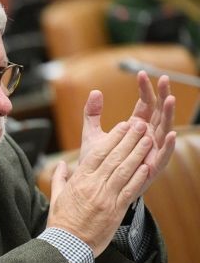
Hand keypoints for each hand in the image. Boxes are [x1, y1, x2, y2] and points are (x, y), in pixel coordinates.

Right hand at [48, 120, 151, 256]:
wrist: (67, 244)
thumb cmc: (61, 221)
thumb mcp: (57, 197)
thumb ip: (60, 178)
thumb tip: (62, 165)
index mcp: (79, 181)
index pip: (98, 153)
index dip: (112, 138)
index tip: (122, 126)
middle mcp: (93, 186)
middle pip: (114, 158)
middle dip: (129, 140)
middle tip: (140, 126)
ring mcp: (106, 198)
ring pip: (124, 171)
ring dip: (137, 154)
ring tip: (147, 140)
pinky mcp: (115, 211)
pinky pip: (130, 191)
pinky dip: (139, 178)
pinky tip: (147, 166)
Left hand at [79, 71, 175, 195]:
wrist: (95, 188)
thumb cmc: (97, 162)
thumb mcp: (92, 134)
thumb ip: (92, 114)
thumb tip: (95, 91)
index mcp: (135, 128)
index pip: (144, 104)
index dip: (144, 89)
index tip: (141, 74)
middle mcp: (147, 137)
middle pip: (158, 112)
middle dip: (161, 95)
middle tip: (162, 78)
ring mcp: (151, 151)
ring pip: (164, 129)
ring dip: (169, 114)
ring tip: (170, 99)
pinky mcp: (151, 168)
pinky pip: (163, 156)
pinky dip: (167, 145)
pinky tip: (170, 134)